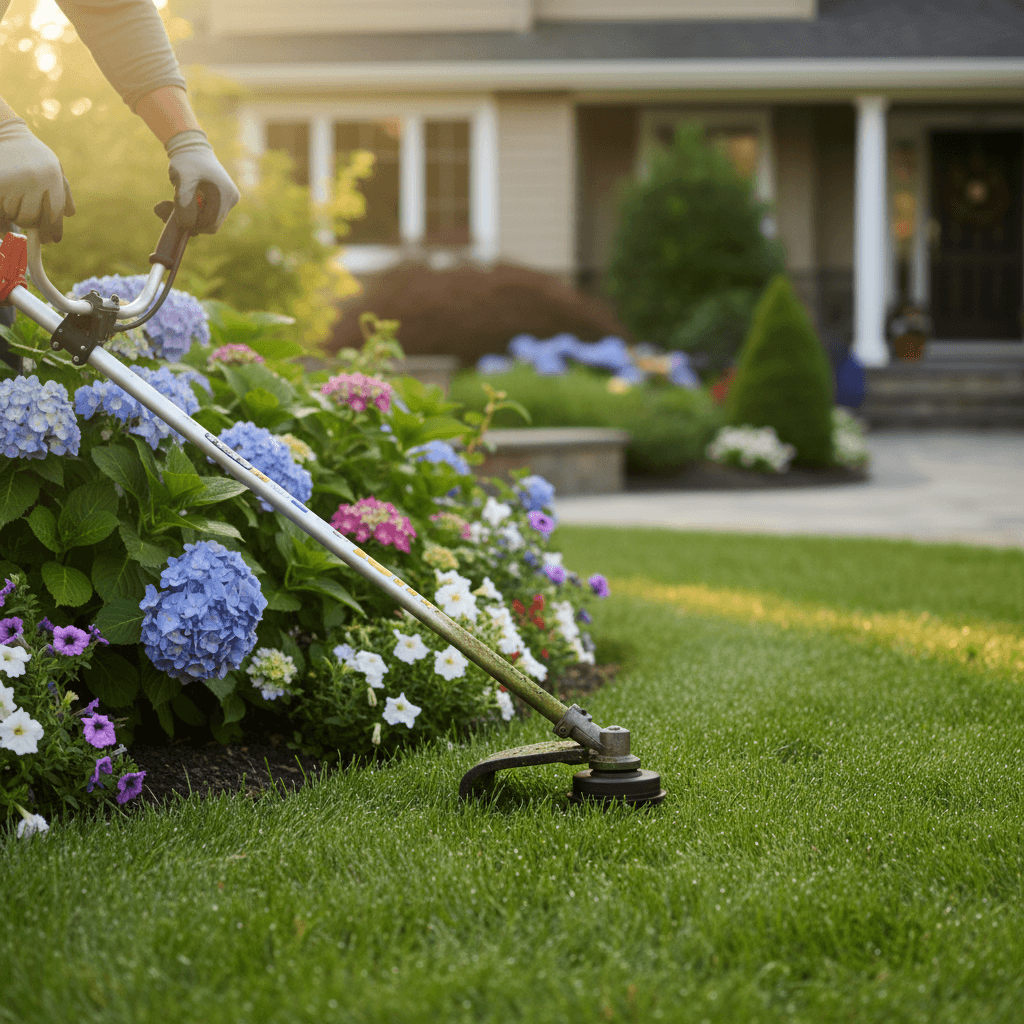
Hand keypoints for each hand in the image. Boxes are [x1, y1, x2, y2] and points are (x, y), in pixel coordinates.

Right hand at [0, 119, 74, 241]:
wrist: (4, 132)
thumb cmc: (32, 154)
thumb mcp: (53, 168)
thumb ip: (63, 191)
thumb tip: (68, 215)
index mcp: (51, 177)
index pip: (54, 214)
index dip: (53, 230)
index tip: (51, 240)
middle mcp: (33, 179)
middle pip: (31, 218)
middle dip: (30, 222)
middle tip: (28, 220)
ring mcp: (13, 180)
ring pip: (13, 215)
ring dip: (13, 214)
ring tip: (13, 200)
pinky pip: (0, 210)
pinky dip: (1, 211)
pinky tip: (5, 198)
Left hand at [165, 129, 239, 233]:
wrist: (190, 147)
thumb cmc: (186, 161)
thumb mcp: (183, 181)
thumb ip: (184, 203)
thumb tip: (186, 226)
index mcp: (227, 196)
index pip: (211, 224)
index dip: (192, 225)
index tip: (174, 216)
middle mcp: (231, 200)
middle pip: (210, 224)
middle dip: (190, 221)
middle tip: (169, 208)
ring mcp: (228, 200)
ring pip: (208, 220)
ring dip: (189, 216)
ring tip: (170, 203)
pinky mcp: (222, 199)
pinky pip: (207, 214)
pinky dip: (192, 212)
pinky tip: (179, 201)